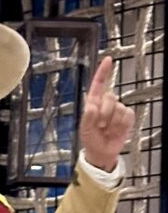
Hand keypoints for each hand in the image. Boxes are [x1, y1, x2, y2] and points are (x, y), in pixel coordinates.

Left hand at [80, 56, 134, 171]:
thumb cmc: (91, 140)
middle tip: (100, 125)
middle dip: (105, 113)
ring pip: (119, 108)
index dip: (103, 72)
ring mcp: (117, 110)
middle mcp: (105, 104)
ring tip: (106, 130)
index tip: (108, 60)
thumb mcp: (84, 129)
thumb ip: (87, 117)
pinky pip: (127, 116)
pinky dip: (120, 125)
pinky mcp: (126, 118)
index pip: (98, 84)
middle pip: (110, 97)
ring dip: (112, 122)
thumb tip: (92, 106)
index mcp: (93, 103)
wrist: (102, 152)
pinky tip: (115, 131)